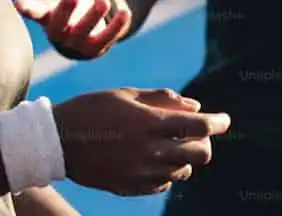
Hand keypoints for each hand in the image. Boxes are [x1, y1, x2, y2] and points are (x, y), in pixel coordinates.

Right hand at [13, 0, 130, 58]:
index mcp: (44, 12)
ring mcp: (77, 41)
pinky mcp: (97, 46)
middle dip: (65, 11)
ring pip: (84, 33)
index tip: (18, 4)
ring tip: (103, 1)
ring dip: (93, 18)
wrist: (84, 21)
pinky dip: (116, 27)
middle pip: (59, 24)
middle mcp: (58, 30)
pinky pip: (107, 39)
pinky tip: (125, 13)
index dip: (26, 7)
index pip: (33, 10)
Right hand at [53, 88, 230, 196]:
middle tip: (197, 134)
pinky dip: (166, 172)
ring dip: (184, 156)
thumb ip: (163, 99)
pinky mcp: (131, 187)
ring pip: (184, 170)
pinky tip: (153, 160)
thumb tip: (195, 105)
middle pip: (199, 153)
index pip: (197, 126)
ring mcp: (140, 173)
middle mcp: (148, 151)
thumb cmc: (92, 109)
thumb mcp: (126, 94)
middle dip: (205, 142)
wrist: (58, 141)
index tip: (224, 120)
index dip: (217, 122)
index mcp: (148, 123)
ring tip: (170, 145)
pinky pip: (164, 184)